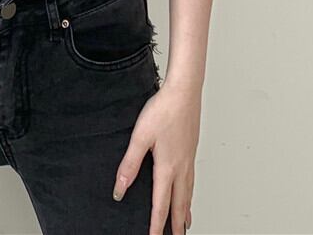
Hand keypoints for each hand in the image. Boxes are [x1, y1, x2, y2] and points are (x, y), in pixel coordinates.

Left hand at [111, 82, 200, 233]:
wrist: (184, 91)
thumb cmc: (163, 110)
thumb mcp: (140, 137)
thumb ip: (129, 165)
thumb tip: (120, 190)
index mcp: (167, 168)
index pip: (161, 204)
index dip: (157, 225)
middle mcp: (181, 167)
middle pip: (179, 203)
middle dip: (177, 224)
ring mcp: (189, 158)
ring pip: (188, 192)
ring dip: (185, 210)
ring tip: (185, 222)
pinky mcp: (192, 148)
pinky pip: (192, 179)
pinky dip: (190, 192)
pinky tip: (188, 189)